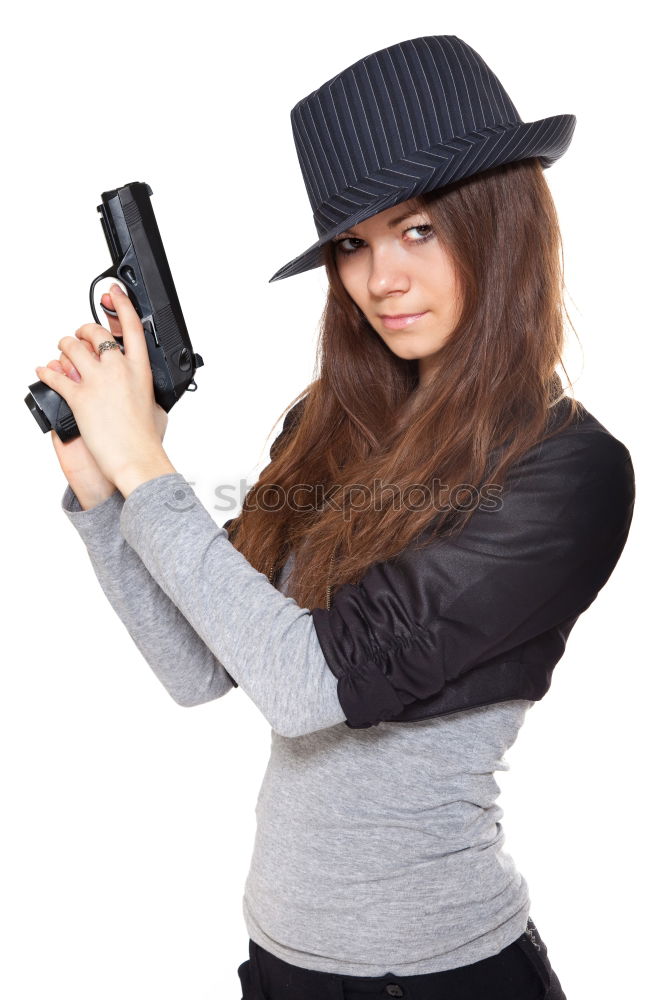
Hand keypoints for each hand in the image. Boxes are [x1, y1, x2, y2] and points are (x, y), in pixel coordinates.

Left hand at [35, 285, 170, 490]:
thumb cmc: (146, 440)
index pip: (132, 326)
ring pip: (71, 348)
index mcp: (140, 369)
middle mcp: (118, 369)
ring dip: (63, 348)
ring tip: (62, 354)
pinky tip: (44, 371)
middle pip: (96, 333)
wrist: (136, 459)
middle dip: (83, 332)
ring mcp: (98, 381)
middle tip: (80, 339)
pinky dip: (46, 372)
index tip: (113, 293)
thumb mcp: (157, 408)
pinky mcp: (78, 397)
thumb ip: (148, 392)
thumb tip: (147, 393)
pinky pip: (55, 375)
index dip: (121, 304)